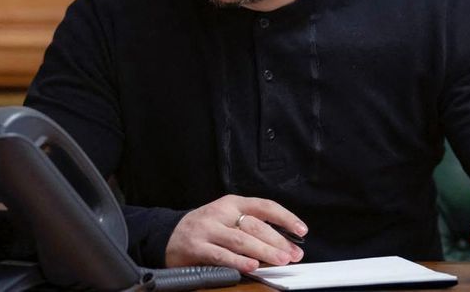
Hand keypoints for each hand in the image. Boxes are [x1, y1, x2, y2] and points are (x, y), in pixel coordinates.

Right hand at [165, 194, 307, 271]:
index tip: (301, 230)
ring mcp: (207, 228)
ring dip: (263, 251)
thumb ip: (251, 228)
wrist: (168, 234)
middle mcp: (220, 212)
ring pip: (241, 239)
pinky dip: (238, 261)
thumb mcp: (227, 219)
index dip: (285, 217)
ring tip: (280, 260)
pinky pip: (221, 255)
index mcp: (232, 203)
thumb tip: (284, 243)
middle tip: (293, 254)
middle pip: (255, 225)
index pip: (264, 206)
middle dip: (278, 241)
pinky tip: (252, 267)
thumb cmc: (205, 228)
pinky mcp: (196, 246)